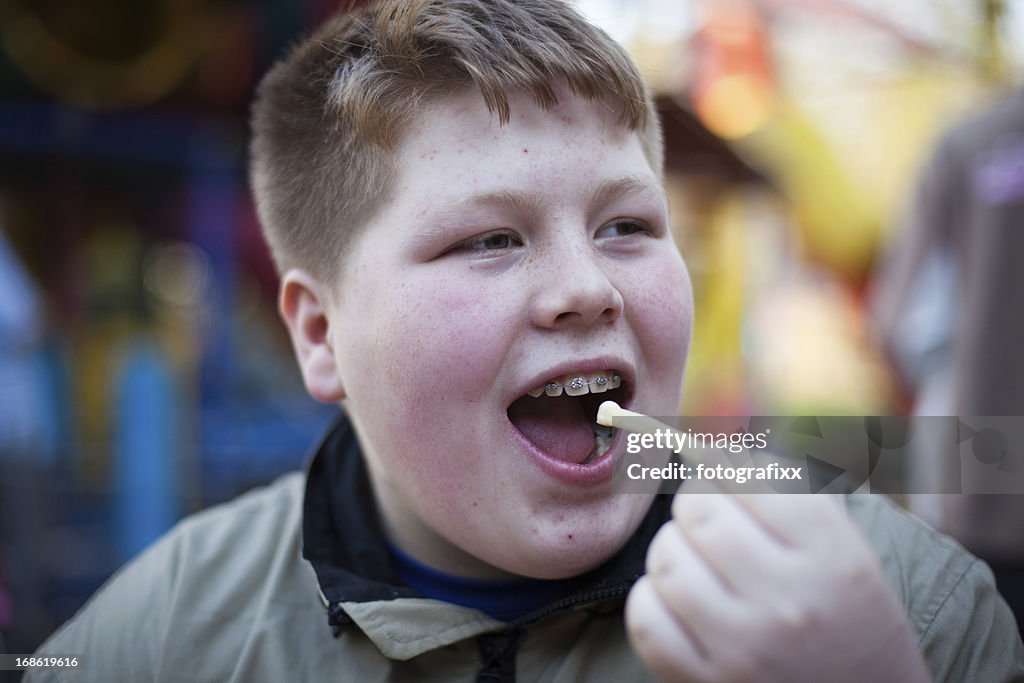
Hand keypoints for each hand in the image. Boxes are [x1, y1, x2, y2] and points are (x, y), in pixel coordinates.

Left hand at [625, 494, 931, 682]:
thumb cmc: (853, 625)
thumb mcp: (848, 556)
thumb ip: (792, 499)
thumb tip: (715, 449)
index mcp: (833, 559)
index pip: (751, 476)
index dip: (724, 466)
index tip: (721, 474)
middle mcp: (789, 602)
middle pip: (699, 512)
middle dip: (693, 503)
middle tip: (703, 515)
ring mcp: (744, 648)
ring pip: (667, 561)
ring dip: (669, 548)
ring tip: (691, 557)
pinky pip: (647, 620)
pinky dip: (649, 598)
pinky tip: (673, 598)